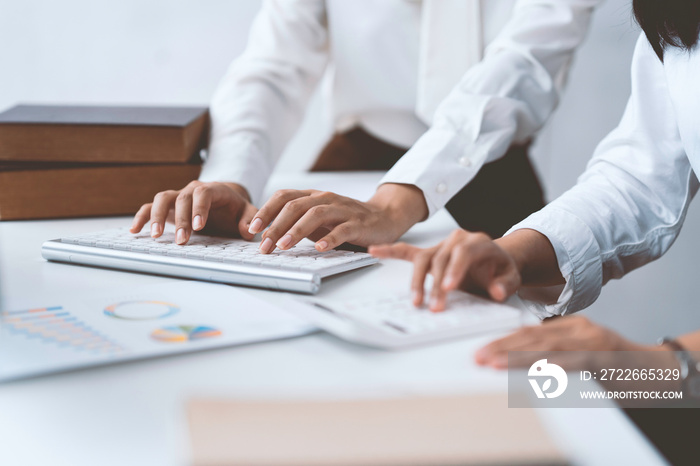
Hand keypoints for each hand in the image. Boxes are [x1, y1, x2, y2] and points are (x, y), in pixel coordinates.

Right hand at [130, 181, 257, 243]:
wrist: (224, 200)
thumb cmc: (235, 208)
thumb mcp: (247, 212)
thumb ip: (250, 219)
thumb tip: (249, 230)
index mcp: (213, 190)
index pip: (203, 193)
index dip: (199, 208)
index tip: (199, 226)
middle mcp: (192, 190)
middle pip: (182, 198)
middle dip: (180, 220)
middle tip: (182, 241)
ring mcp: (178, 196)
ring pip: (162, 198)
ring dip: (157, 216)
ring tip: (156, 236)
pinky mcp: (168, 206)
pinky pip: (150, 206)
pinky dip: (142, 216)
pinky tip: (135, 230)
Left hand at [248, 183, 427, 253]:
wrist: (384, 217)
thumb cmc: (345, 220)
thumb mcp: (318, 220)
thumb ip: (296, 223)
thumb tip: (266, 236)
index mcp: (313, 196)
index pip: (284, 197)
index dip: (266, 211)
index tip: (252, 229)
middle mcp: (326, 198)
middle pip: (295, 207)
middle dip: (276, 226)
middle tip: (264, 245)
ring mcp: (343, 209)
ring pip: (316, 215)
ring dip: (297, 231)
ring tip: (284, 246)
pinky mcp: (359, 223)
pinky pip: (343, 229)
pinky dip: (330, 238)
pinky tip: (319, 248)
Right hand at [369, 229, 520, 311]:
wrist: (495, 261)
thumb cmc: (500, 269)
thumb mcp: (511, 277)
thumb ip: (506, 284)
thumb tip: (496, 291)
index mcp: (477, 241)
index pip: (462, 253)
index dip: (454, 270)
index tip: (448, 288)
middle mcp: (456, 240)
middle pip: (441, 259)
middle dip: (435, 284)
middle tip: (435, 306)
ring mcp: (440, 246)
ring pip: (423, 260)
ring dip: (417, 281)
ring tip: (416, 301)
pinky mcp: (428, 253)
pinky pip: (407, 251)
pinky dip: (391, 251)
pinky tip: (375, 251)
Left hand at [475, 316, 640, 369]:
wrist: (658, 369)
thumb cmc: (617, 365)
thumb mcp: (583, 350)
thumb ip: (558, 349)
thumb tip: (524, 357)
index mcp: (571, 326)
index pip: (530, 332)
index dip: (504, 340)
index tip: (482, 349)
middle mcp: (578, 328)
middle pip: (532, 337)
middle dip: (501, 348)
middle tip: (478, 356)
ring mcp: (590, 341)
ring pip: (545, 347)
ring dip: (515, 356)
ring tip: (491, 363)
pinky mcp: (602, 357)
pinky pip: (569, 361)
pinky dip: (547, 365)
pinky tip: (529, 370)